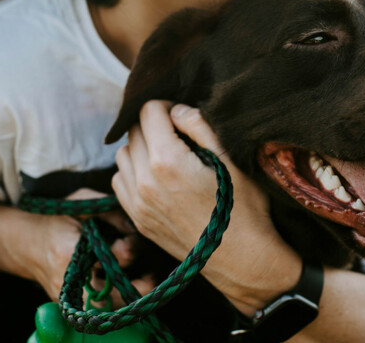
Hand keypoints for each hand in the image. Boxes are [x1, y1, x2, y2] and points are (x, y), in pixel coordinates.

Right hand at [29, 189, 154, 306]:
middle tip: (151, 277)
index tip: (130, 242)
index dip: (123, 252)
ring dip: (128, 296)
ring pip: (104, 307)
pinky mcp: (71, 303)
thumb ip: (110, 212)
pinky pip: (98, 307)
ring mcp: (67, 295)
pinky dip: (117, 299)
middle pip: (105, 296)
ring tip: (148, 281)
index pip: (103, 258)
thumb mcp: (82, 203)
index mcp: (68, 251)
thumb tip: (136, 226)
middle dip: (132, 287)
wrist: (26, 243)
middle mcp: (67, 279)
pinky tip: (133, 285)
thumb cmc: (58, 218)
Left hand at [112, 101, 301, 313]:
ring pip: (122, 155)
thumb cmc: (243, 207)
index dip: (166, 105)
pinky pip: (121, 181)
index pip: (148, 111)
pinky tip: (157, 176)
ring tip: (168, 154)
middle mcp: (144, 181)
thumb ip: (200, 127)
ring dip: (141, 147)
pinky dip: (133, 171)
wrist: (241, 258)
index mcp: (167, 161)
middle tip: (179, 133)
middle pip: (133, 131)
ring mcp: (138, 203)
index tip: (182, 115)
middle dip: (153, 124)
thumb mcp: (230, 159)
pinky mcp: (138, 220)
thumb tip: (177, 110)